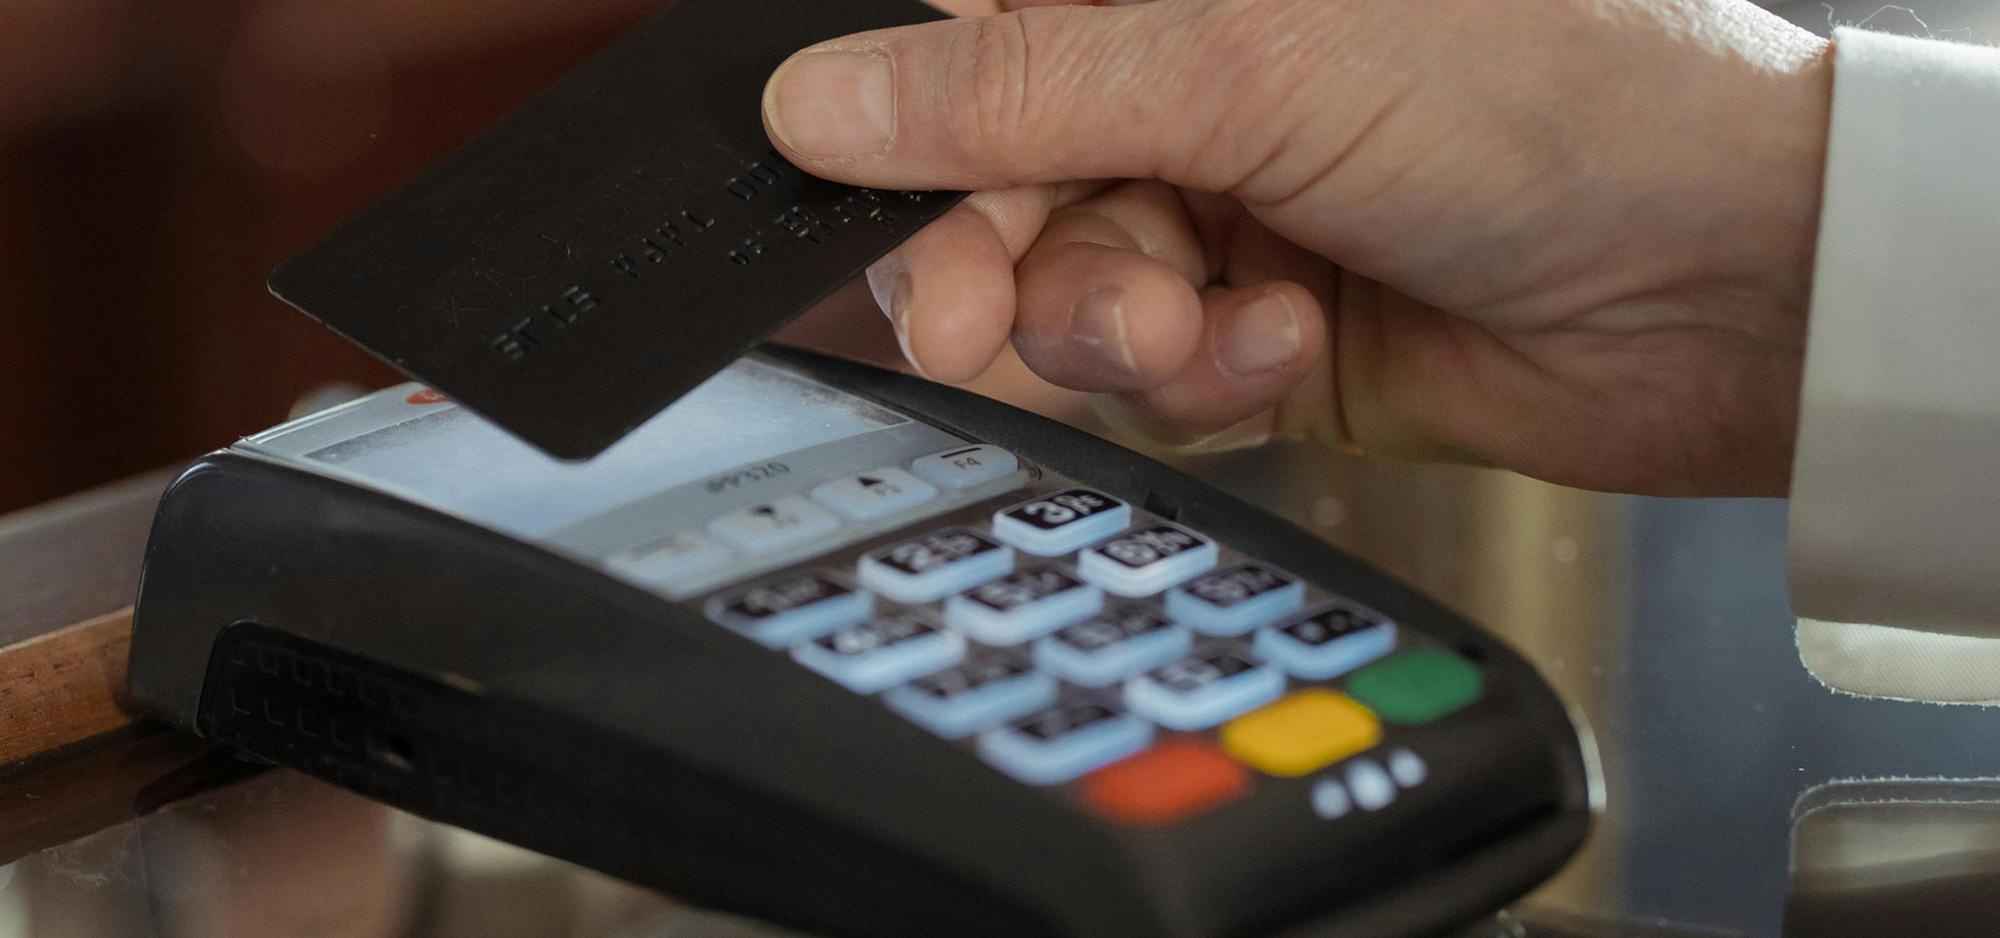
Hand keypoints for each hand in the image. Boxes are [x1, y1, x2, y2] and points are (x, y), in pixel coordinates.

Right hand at [761, 0, 1831, 495]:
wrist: (1715, 287)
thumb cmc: (1545, 103)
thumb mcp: (1252, 62)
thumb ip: (1023, 87)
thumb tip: (825, 99)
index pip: (971, 53)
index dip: (903, 138)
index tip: (859, 205)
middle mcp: (1189, 97)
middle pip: (990, 192)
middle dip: (998, 263)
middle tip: (989, 319)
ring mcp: (1222, 218)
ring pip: (1061, 299)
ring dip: (1113, 325)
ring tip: (1203, 322)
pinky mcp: (1255, 339)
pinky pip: (1148, 381)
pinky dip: (1199, 376)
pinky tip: (1281, 344)